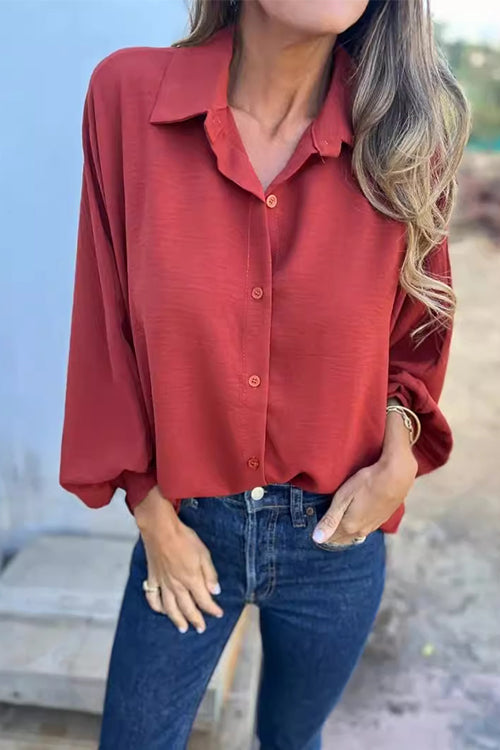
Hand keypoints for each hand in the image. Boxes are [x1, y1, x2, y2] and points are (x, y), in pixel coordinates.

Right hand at [133, 486, 222, 632]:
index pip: (204, 601)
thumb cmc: (184, 539)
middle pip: (187, 608)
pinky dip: (157, 607)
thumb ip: (210, 574)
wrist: (160, 530)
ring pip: (170, 608)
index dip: (213, 609)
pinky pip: (153, 597)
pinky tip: (161, 611)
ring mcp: (163, 583)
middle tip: (201, 628)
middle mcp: (177, 586)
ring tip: (182, 628)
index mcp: (192, 580)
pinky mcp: (153, 578)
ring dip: (177, 620)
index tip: (219, 614)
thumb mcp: (204, 554)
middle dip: (196, 620)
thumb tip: (216, 591)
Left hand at [312, 450, 417, 545]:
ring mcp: (374, 525)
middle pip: (343, 538)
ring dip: (345, 532)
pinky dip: (357, 526)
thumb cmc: (366, 483)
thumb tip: (317, 539)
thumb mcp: (343, 498)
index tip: (313, 529)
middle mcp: (362, 530)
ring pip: (355, 534)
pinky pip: (365, 528)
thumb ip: (330, 519)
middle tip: (323, 528)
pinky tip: (356, 519)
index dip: (322, 534)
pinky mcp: (383, 519)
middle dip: (332, 534)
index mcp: (350, 526)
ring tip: (336, 525)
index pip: (331, 538)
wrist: (396, 477)